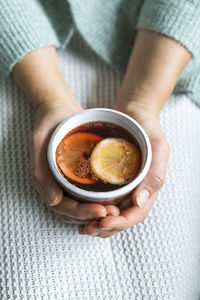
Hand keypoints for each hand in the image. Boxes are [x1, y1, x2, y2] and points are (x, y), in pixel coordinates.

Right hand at [29, 101, 119, 223]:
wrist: (59, 111)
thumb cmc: (49, 124)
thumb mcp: (39, 142)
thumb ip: (40, 171)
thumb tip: (53, 201)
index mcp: (43, 182)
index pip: (62, 207)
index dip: (81, 213)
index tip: (101, 211)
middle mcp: (54, 185)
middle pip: (73, 212)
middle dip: (92, 216)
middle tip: (114, 213)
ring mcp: (66, 182)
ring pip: (81, 206)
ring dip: (97, 212)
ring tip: (117, 209)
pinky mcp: (77, 176)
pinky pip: (87, 194)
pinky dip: (98, 200)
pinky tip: (113, 198)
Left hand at [78, 104, 169, 235]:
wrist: (134, 113)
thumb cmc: (148, 128)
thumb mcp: (158, 147)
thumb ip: (154, 174)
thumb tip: (139, 201)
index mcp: (148, 186)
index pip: (136, 213)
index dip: (121, 223)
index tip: (103, 222)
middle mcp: (136, 190)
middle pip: (122, 218)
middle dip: (105, 227)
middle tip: (87, 228)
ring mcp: (123, 186)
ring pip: (111, 212)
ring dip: (97, 222)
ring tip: (82, 226)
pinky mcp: (111, 179)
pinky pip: (103, 199)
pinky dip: (93, 208)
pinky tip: (81, 209)